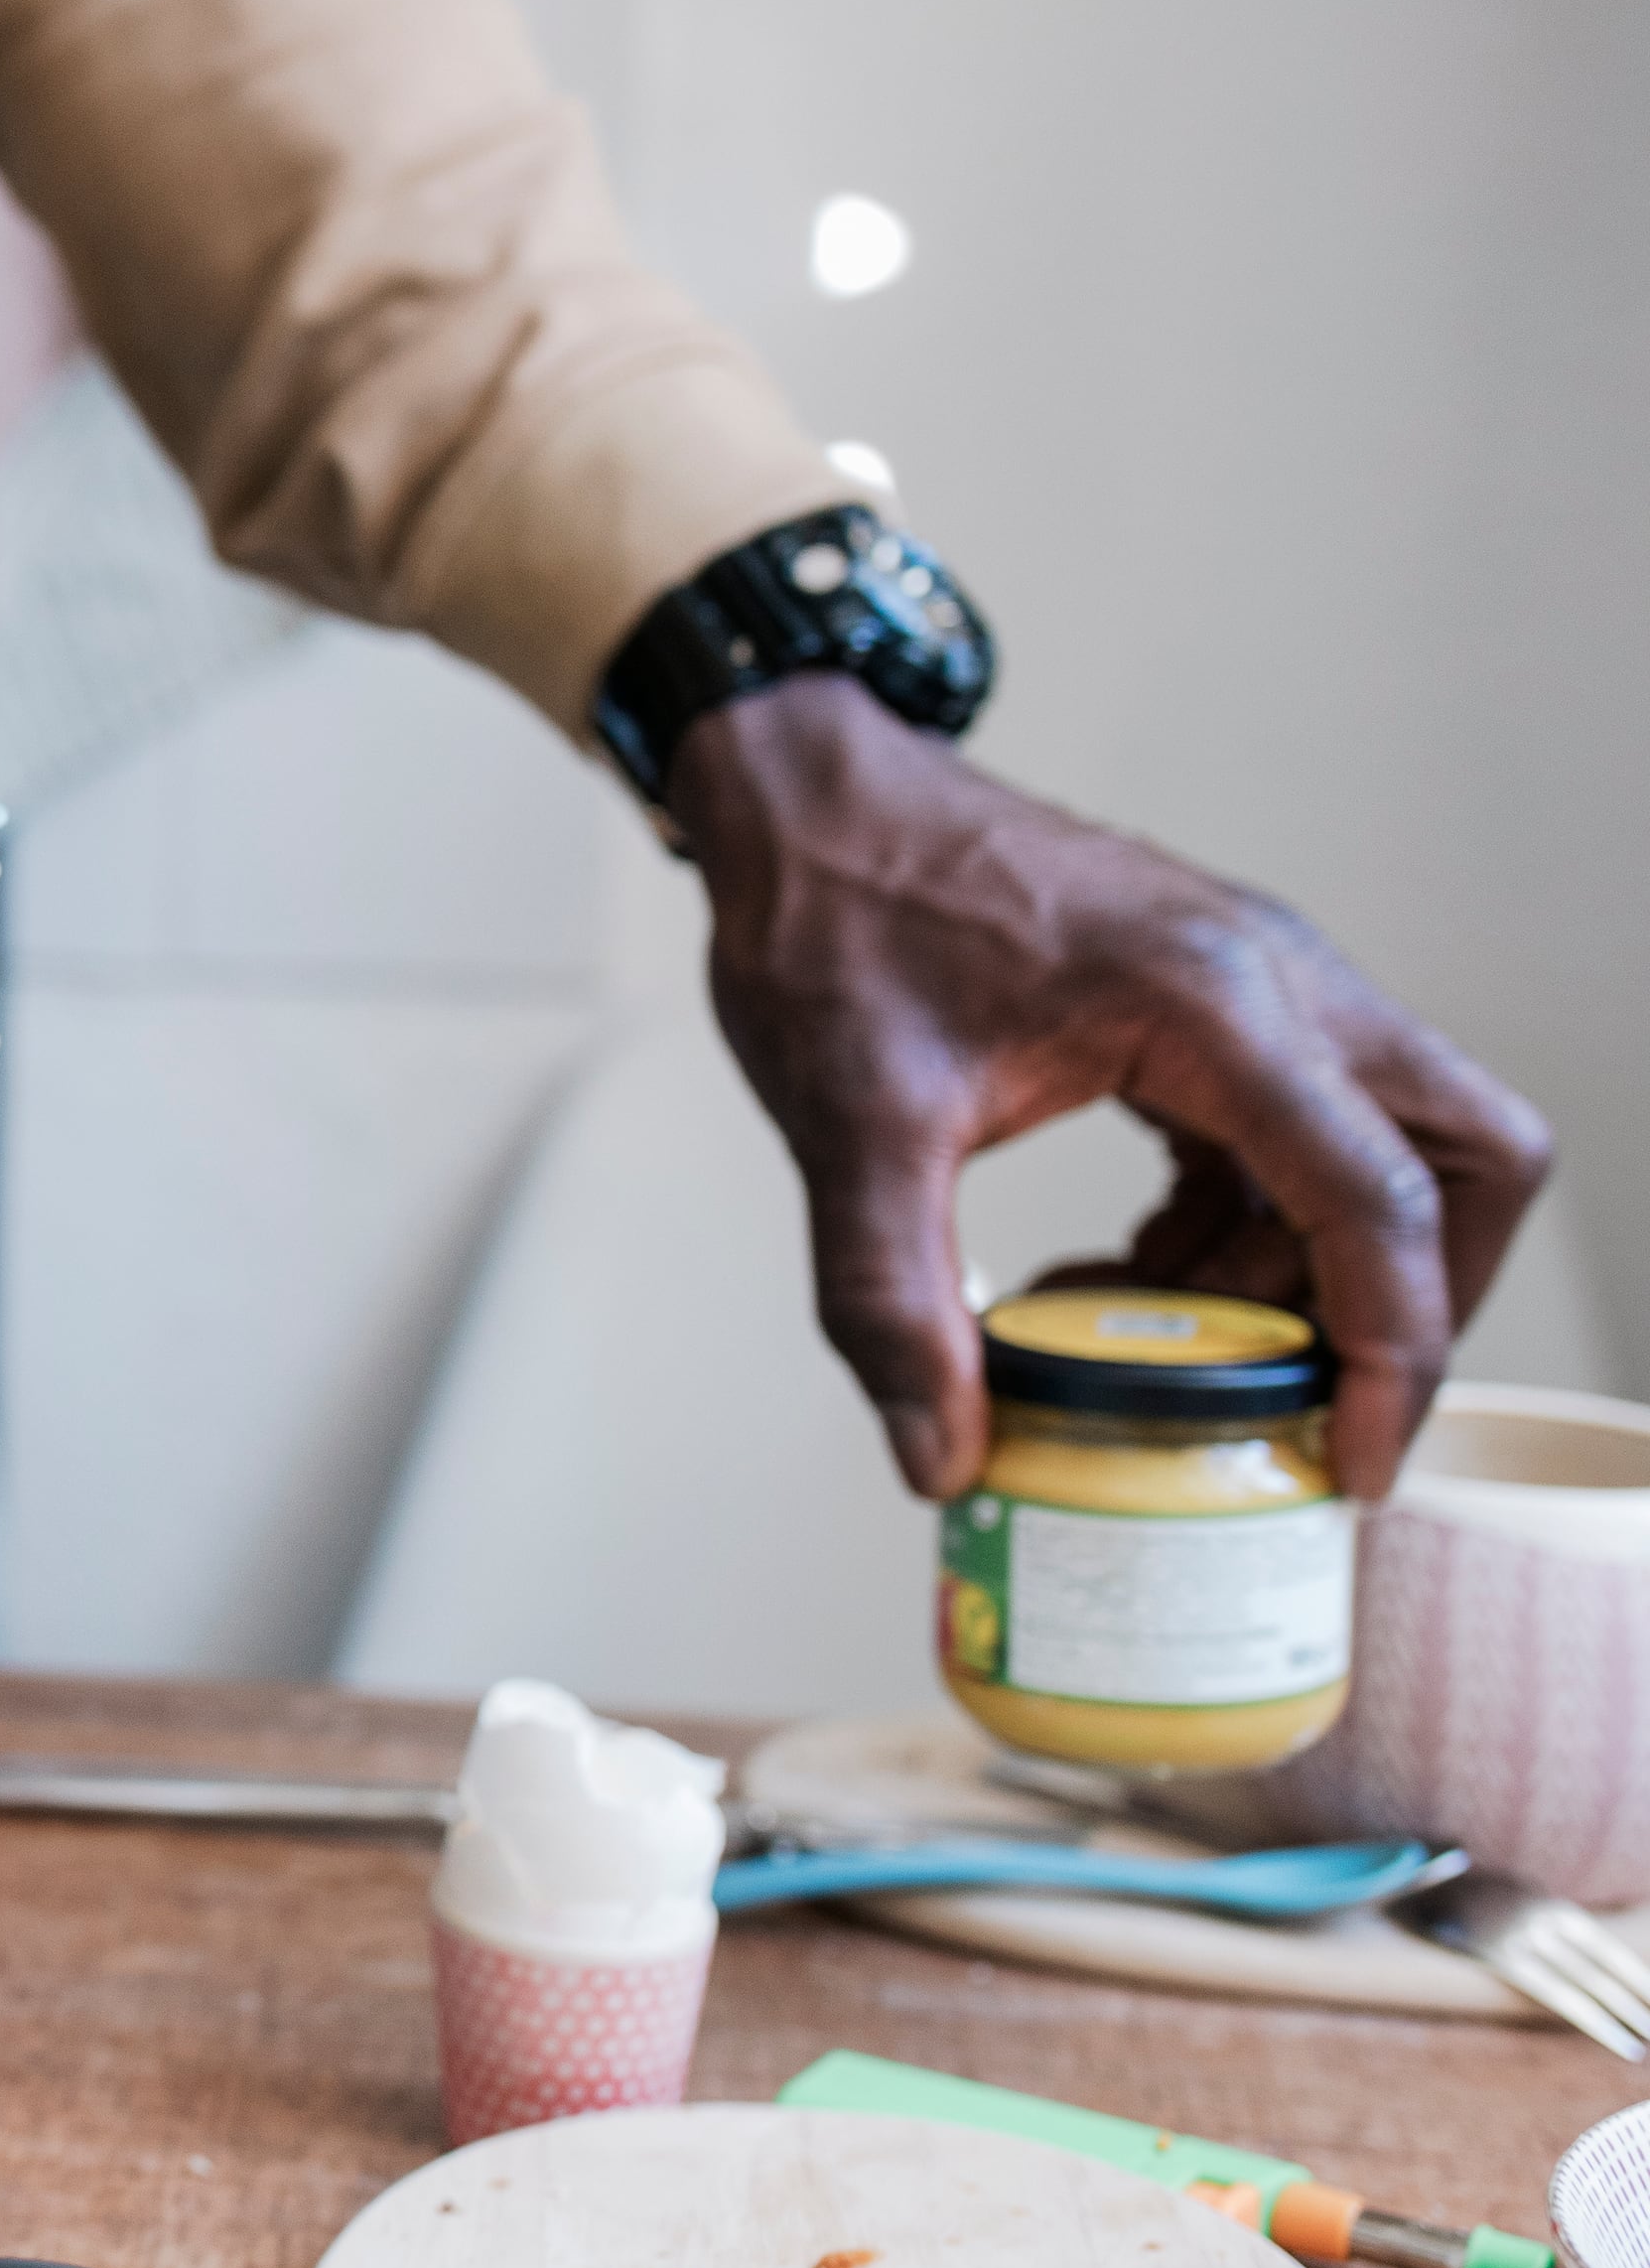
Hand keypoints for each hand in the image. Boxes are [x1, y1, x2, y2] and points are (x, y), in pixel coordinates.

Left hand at [674, 676, 1547, 1503]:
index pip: (1382, 1202)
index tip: (1351, 1462)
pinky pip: (1298, 1130)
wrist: (804, 804)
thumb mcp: (846, 1126)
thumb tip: (936, 1457)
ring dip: (1301, 1264)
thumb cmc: (832, 924)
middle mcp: (1276, 982)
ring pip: (1385, 1148)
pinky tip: (1125, 1265)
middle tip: (1294, 1389)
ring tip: (1146, 1330)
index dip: (1395, 1352)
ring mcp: (1257, 983)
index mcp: (1214, 1007)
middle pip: (1462, 1157)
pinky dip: (1246, 1219)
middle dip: (1413, 1294)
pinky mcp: (1215, 1000)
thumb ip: (889, 1297)